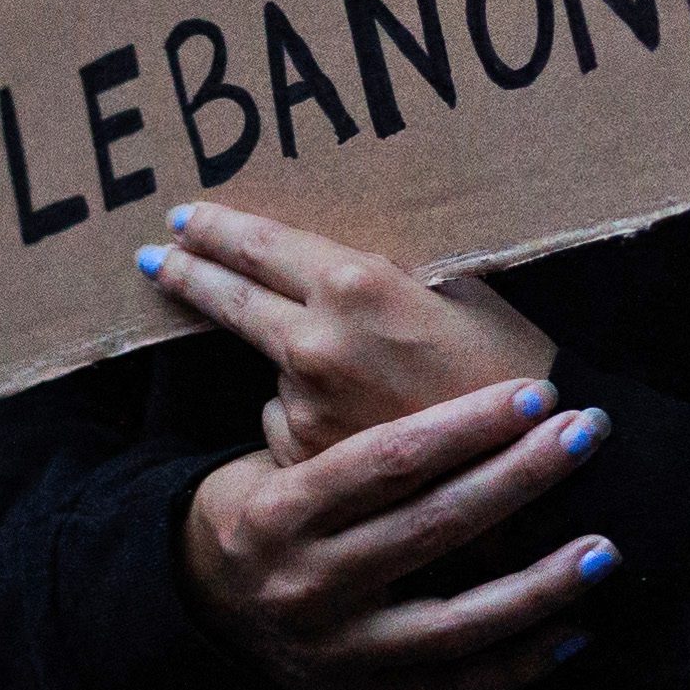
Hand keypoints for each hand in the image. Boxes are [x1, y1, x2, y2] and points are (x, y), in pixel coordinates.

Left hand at [138, 202, 557, 461]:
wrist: (533, 470)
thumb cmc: (510, 367)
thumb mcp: (457, 289)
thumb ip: (387, 271)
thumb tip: (337, 259)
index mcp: (353, 285)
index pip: (258, 244)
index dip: (215, 229)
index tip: (183, 219)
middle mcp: (314, 342)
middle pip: (229, 298)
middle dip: (188, 273)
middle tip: (156, 257)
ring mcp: (304, 406)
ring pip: (275, 371)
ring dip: (296, 369)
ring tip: (371, 383)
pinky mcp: (307, 460)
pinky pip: (293, 425)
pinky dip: (315, 419)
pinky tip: (369, 424)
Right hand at [178, 373, 614, 689]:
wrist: (206, 601)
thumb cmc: (261, 505)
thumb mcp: (272, 456)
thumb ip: (340, 421)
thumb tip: (431, 337)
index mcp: (282, 512)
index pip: (387, 462)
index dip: (466, 425)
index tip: (534, 393)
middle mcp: (308, 586)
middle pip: (431, 529)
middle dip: (519, 479)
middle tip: (584, 434)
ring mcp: (340, 651)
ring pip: (455, 621)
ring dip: (538, 584)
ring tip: (604, 545)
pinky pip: (456, 686)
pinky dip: (520, 662)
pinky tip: (577, 630)